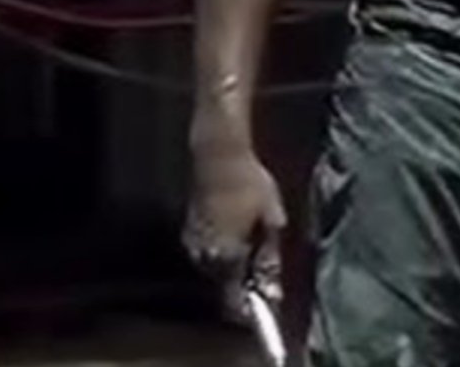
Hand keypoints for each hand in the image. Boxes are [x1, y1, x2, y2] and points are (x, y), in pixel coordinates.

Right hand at [182, 138, 286, 322]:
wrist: (218, 152)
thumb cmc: (249, 182)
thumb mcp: (271, 216)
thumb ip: (269, 252)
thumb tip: (271, 279)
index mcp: (226, 254)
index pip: (232, 295)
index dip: (245, 306)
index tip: (257, 307)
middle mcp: (205, 253)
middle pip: (220, 283)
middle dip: (237, 285)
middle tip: (256, 280)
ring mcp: (193, 239)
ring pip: (210, 267)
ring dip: (226, 268)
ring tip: (246, 258)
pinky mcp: (188, 225)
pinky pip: (204, 249)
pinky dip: (217, 251)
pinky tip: (232, 239)